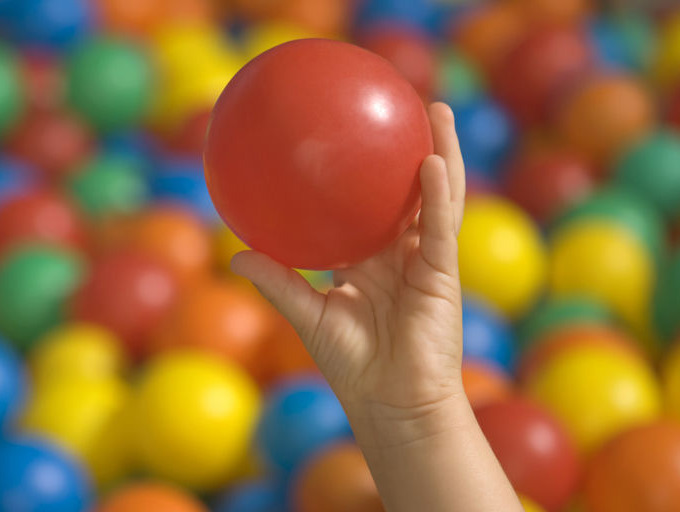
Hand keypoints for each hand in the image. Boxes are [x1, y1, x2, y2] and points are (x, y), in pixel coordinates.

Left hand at [231, 102, 467, 424]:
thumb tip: (235, 254)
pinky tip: (432, 162)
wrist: (392, 403)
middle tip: (403, 104)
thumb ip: (279, 282)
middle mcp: (401, 252)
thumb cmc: (353, 366)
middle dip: (412, 147)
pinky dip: (438, 195)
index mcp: (371, 258)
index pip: (368, 204)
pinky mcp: (443, 274)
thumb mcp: (309, 316)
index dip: (364, 170)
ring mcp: (426, 260)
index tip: (351, 134)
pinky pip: (440, 227)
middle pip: (409, 189)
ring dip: (442, 152)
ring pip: (438, 197)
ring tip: (436, 111)